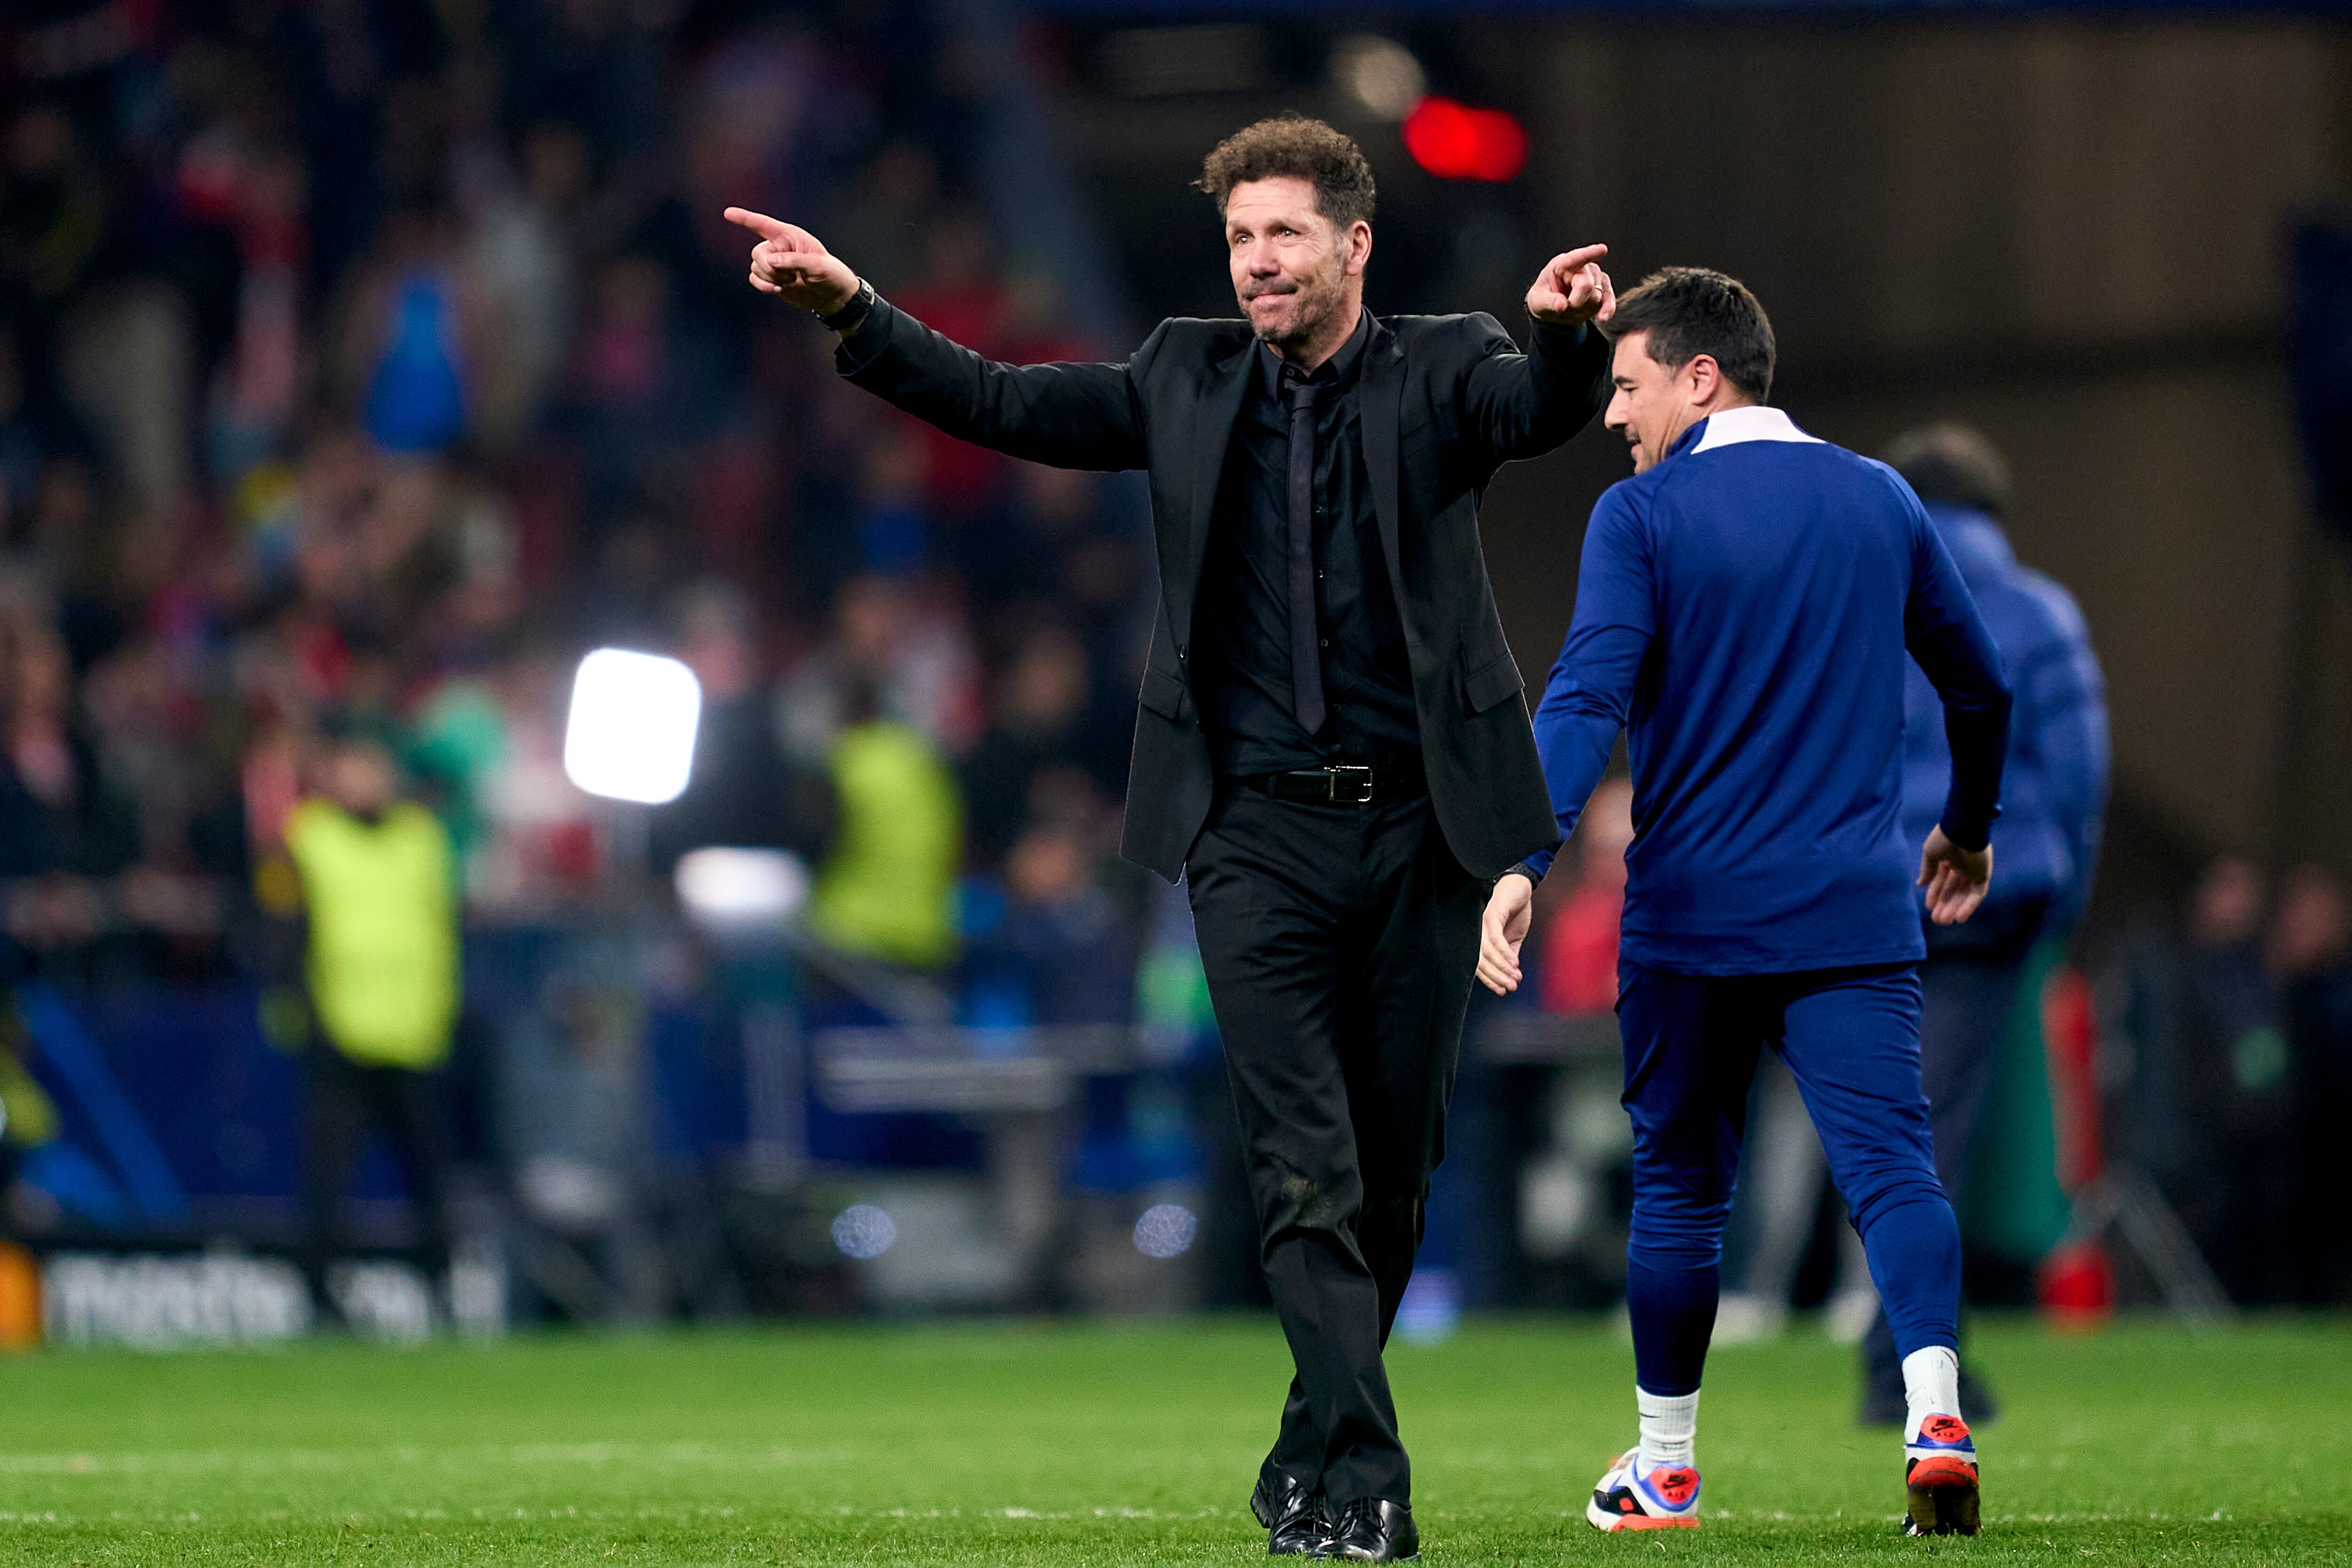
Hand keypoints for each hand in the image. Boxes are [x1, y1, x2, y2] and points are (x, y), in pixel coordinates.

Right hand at [723, 207, 859, 315]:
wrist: (833, 296)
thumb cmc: (831, 275)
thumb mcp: (818, 266)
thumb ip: (793, 261)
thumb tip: (770, 261)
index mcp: (790, 236)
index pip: (763, 225)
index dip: (745, 218)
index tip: (728, 213)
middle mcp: (779, 247)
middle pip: (757, 253)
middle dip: (770, 268)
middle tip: (791, 277)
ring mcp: (774, 263)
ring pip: (755, 267)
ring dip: (770, 279)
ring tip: (791, 282)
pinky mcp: (772, 278)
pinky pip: (754, 279)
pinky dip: (763, 286)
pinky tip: (778, 290)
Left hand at [1476, 872, 1536, 994]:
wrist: (1520, 887)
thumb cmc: (1515, 911)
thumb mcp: (1513, 938)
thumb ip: (1510, 954)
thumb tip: (1509, 975)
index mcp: (1479, 939)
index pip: (1478, 964)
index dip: (1489, 979)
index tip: (1502, 991)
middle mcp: (1476, 931)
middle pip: (1480, 961)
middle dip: (1495, 977)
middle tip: (1510, 988)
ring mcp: (1481, 923)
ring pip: (1487, 952)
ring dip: (1502, 968)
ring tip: (1515, 979)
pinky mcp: (1491, 914)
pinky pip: (1495, 938)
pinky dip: (1504, 953)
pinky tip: (1514, 963)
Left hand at [1526, 244, 1614, 327]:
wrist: (1553, 312)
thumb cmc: (1544, 300)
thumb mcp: (1538, 302)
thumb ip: (1548, 302)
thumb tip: (1561, 305)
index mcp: (1562, 264)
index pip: (1575, 258)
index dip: (1589, 253)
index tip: (1602, 249)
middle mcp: (1582, 267)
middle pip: (1586, 285)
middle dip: (1575, 302)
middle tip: (1563, 307)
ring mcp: (1596, 277)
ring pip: (1597, 296)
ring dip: (1583, 309)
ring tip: (1571, 309)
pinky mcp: (1604, 290)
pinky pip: (1609, 300)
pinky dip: (1607, 310)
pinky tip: (1602, 317)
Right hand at [1918, 827, 1993, 925]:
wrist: (1962, 829)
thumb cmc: (1944, 838)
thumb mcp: (1930, 854)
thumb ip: (1927, 870)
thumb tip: (1921, 884)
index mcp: (1948, 859)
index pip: (1941, 881)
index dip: (1934, 894)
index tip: (1928, 906)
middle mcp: (1961, 866)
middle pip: (1953, 891)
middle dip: (1944, 905)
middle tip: (1937, 919)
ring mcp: (1973, 871)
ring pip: (1964, 895)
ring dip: (1955, 908)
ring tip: (1944, 921)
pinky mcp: (1983, 875)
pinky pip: (1976, 894)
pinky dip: (1969, 906)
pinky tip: (1959, 917)